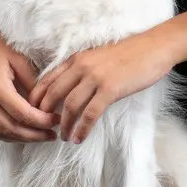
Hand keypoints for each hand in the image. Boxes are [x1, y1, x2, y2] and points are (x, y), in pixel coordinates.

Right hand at [0, 21, 58, 142]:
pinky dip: (5, 134)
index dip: (41, 122)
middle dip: (34, 135)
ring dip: (20, 138)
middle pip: (11, 128)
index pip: (22, 114)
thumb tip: (45, 103)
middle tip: (51, 135)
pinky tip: (19, 133)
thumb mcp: (18, 58)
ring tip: (38, 136)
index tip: (56, 121)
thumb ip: (32, 82)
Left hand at [26, 27, 175, 142]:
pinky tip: (79, 138)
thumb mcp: (98, 57)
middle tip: (44, 129)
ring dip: (64, 125)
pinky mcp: (110, 89)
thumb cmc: (129, 54)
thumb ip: (82, 69)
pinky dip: (82, 129)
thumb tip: (69, 89)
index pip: (48, 79)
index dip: (37, 98)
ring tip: (63, 137)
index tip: (33, 113)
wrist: (154, 47)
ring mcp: (95, 78)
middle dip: (45, 114)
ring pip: (69, 106)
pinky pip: (90, 114)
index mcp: (77, 58)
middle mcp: (82, 66)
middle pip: (53, 94)